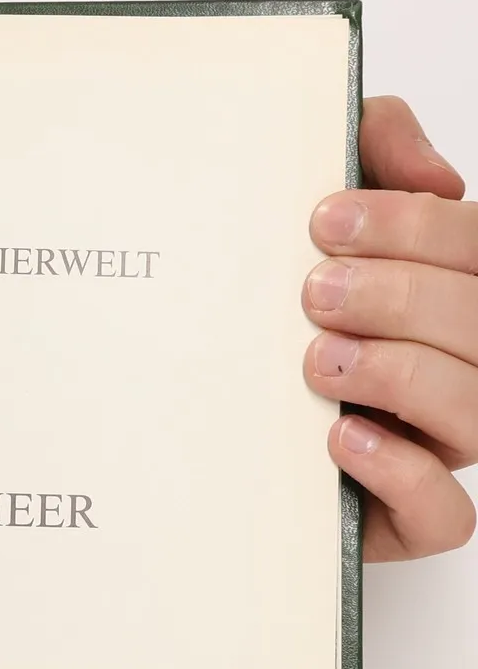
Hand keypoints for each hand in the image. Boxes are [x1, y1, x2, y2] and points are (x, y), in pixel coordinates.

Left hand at [303, 96, 475, 561]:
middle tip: (314, 291)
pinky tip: (340, 436)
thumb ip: (368, 151)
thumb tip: (414, 158)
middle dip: (401, 297)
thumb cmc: (281, 317)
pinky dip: (401, 474)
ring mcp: (443, 442)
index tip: (325, 220)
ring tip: (316, 360)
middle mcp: (466, 365)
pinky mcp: (407, 517)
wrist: (216, 434)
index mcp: (459, 292)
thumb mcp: (318, 220)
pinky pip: (445, 515)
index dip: (417, 227)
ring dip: (400, 376)